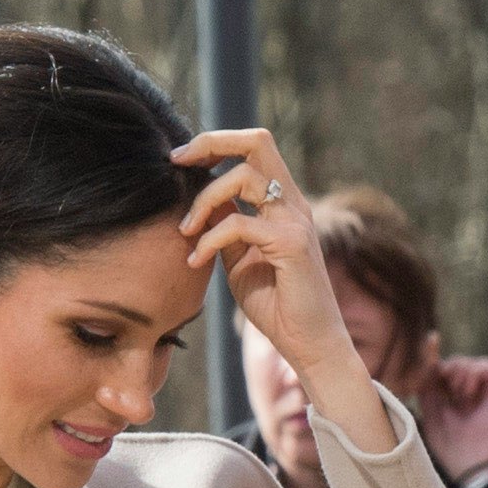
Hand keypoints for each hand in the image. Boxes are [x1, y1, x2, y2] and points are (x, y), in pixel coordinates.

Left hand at [172, 124, 393, 460]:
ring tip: (186, 231)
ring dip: (203, 200)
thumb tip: (199, 200)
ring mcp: (295, 221)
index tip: (182, 160)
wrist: (310, 346)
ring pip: (242, 177)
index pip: (254, 148)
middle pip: (256, 141)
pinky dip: (209, 239)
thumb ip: (224, 227)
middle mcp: (293, 204)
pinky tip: (196, 260)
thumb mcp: (240, 259)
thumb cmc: (277, 307)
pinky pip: (238, 224)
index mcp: (283, 203)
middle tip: (178, 161)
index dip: (216, 144)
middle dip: (211, 142)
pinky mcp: (292, 244)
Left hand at [418, 353, 487, 481]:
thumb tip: (431, 342)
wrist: (468, 457)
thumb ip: (428, 376)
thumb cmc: (447, 439)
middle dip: (448, 370)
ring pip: (470, 362)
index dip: (436, 353)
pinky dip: (474, 372)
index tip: (432, 339)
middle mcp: (473, 392)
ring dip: (460, 373)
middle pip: (456, 362)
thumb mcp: (429, 402)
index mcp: (455, 397)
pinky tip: (468, 391)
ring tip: (459, 394)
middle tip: (449, 390)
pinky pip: (486, 365)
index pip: (445, 368)